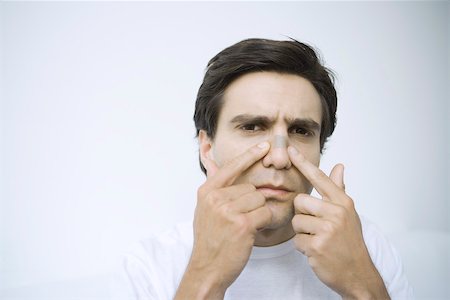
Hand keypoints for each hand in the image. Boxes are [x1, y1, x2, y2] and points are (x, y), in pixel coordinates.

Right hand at [175, 142, 272, 299]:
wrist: (207, 267)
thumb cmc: (210, 239)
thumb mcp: (205, 210)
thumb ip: (215, 189)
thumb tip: (215, 166)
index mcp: (207, 192)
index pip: (231, 167)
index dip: (249, 156)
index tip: (264, 146)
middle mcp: (216, 198)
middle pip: (251, 188)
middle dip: (252, 203)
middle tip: (241, 220)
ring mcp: (228, 211)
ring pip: (259, 199)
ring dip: (258, 213)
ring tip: (244, 227)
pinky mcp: (242, 224)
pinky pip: (265, 212)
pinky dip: (264, 222)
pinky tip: (251, 232)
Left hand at [287, 146, 389, 298]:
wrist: (358, 272)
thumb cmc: (349, 241)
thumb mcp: (348, 213)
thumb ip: (339, 189)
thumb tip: (339, 166)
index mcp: (342, 202)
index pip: (319, 178)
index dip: (303, 163)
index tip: (290, 150)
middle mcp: (336, 212)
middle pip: (299, 202)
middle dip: (302, 215)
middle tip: (316, 227)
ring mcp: (327, 229)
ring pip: (296, 222)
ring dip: (302, 233)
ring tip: (318, 239)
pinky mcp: (317, 246)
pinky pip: (297, 240)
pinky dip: (303, 248)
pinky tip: (317, 251)